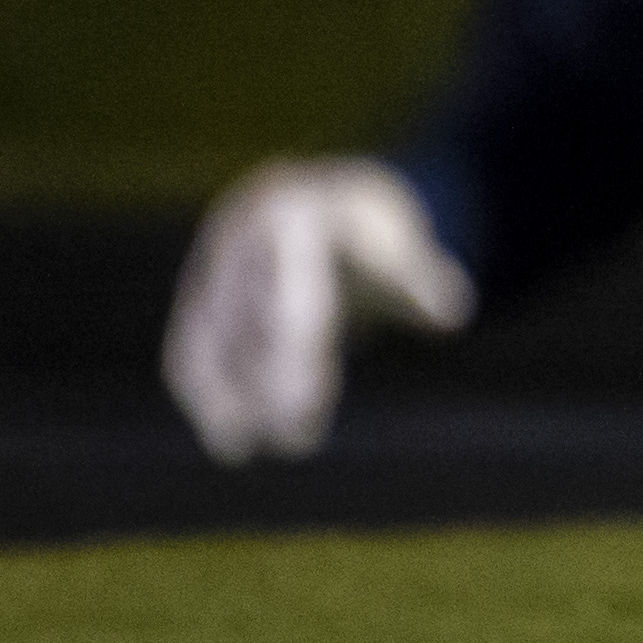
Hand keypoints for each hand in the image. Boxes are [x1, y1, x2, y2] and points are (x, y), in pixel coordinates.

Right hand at [162, 157, 474, 463]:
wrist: (320, 195)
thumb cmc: (372, 229)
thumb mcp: (402, 244)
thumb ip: (422, 279)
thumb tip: (451, 313)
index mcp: (296, 215)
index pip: (295, 301)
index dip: (296, 362)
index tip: (303, 413)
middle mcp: (243, 233)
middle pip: (248, 321)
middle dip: (265, 383)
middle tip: (296, 442)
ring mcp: (212, 257)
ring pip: (209, 335)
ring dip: (222, 394)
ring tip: (244, 447)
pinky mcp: (196, 284)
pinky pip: (191, 339)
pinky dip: (202, 386)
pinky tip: (225, 433)